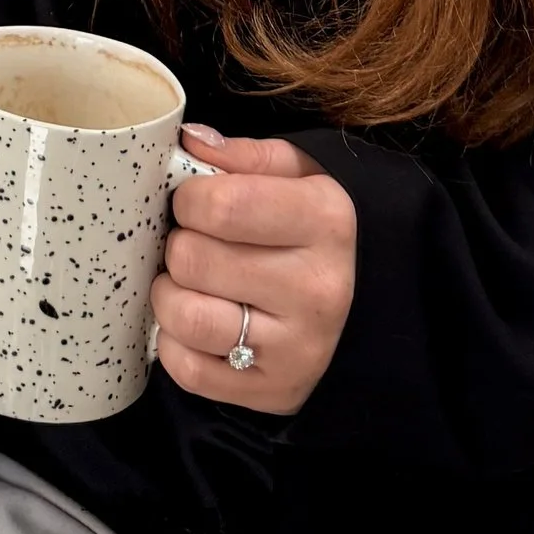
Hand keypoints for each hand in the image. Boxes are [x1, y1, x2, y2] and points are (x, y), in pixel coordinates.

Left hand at [152, 125, 357, 413]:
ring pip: (186, 317)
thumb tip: (189, 141)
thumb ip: (244, 155)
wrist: (364, 312)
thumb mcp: (298, 177)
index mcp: (326, 221)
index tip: (193, 203)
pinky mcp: (273, 391)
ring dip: (170, 296)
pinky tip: (198, 325)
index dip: (188, 199)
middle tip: (194, 245)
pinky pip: (187, 370)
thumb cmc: (311, 232)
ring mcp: (297, 349)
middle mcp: (318, 289)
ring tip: (188, 284)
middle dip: (178, 245)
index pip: (222, 205)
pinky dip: (175, 345)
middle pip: (193, 258)